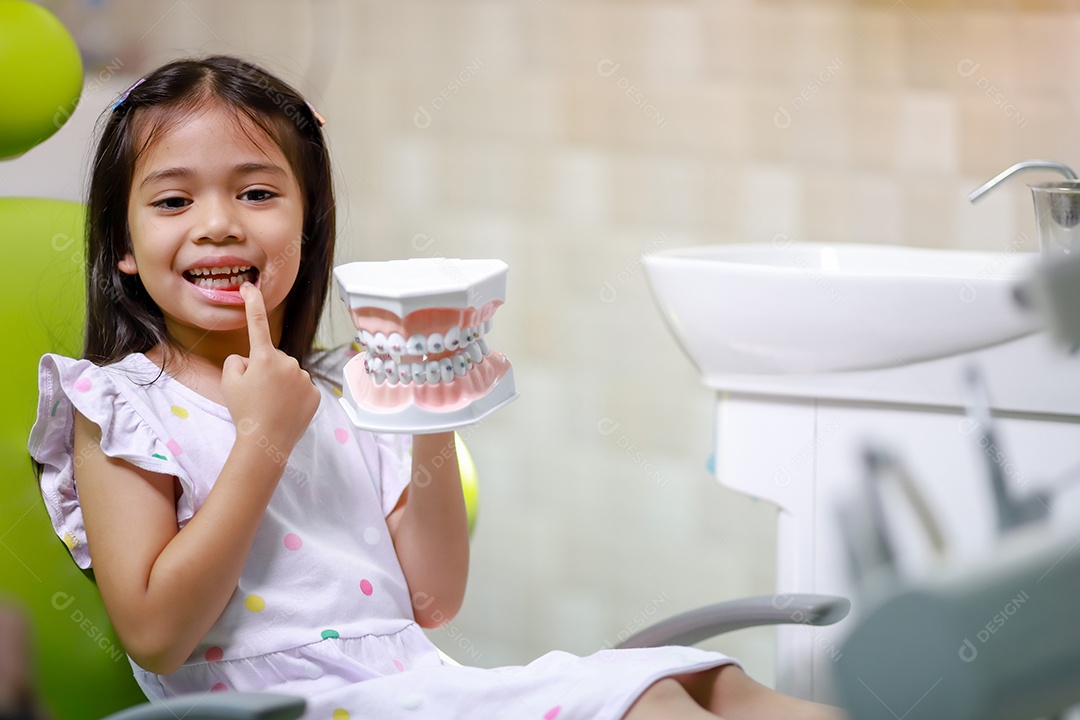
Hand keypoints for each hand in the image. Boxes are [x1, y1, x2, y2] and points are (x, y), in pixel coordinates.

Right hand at [221, 283, 320, 454]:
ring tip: (271, 404)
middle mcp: (288, 362)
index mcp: (264, 357)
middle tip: (257, 393)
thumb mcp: (229, 382)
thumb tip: (250, 360)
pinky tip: (286, 409)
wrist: (266, 442)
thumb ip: (237, 362)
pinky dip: (294, 395)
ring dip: (281, 383)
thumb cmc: (245, 411)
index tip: (250, 287)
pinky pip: (301, 387)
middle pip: (273, 358)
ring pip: (289, 373)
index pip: (257, 323)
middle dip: (265, 369)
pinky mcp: (316, 392)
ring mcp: (304, 377)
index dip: (252, 303)